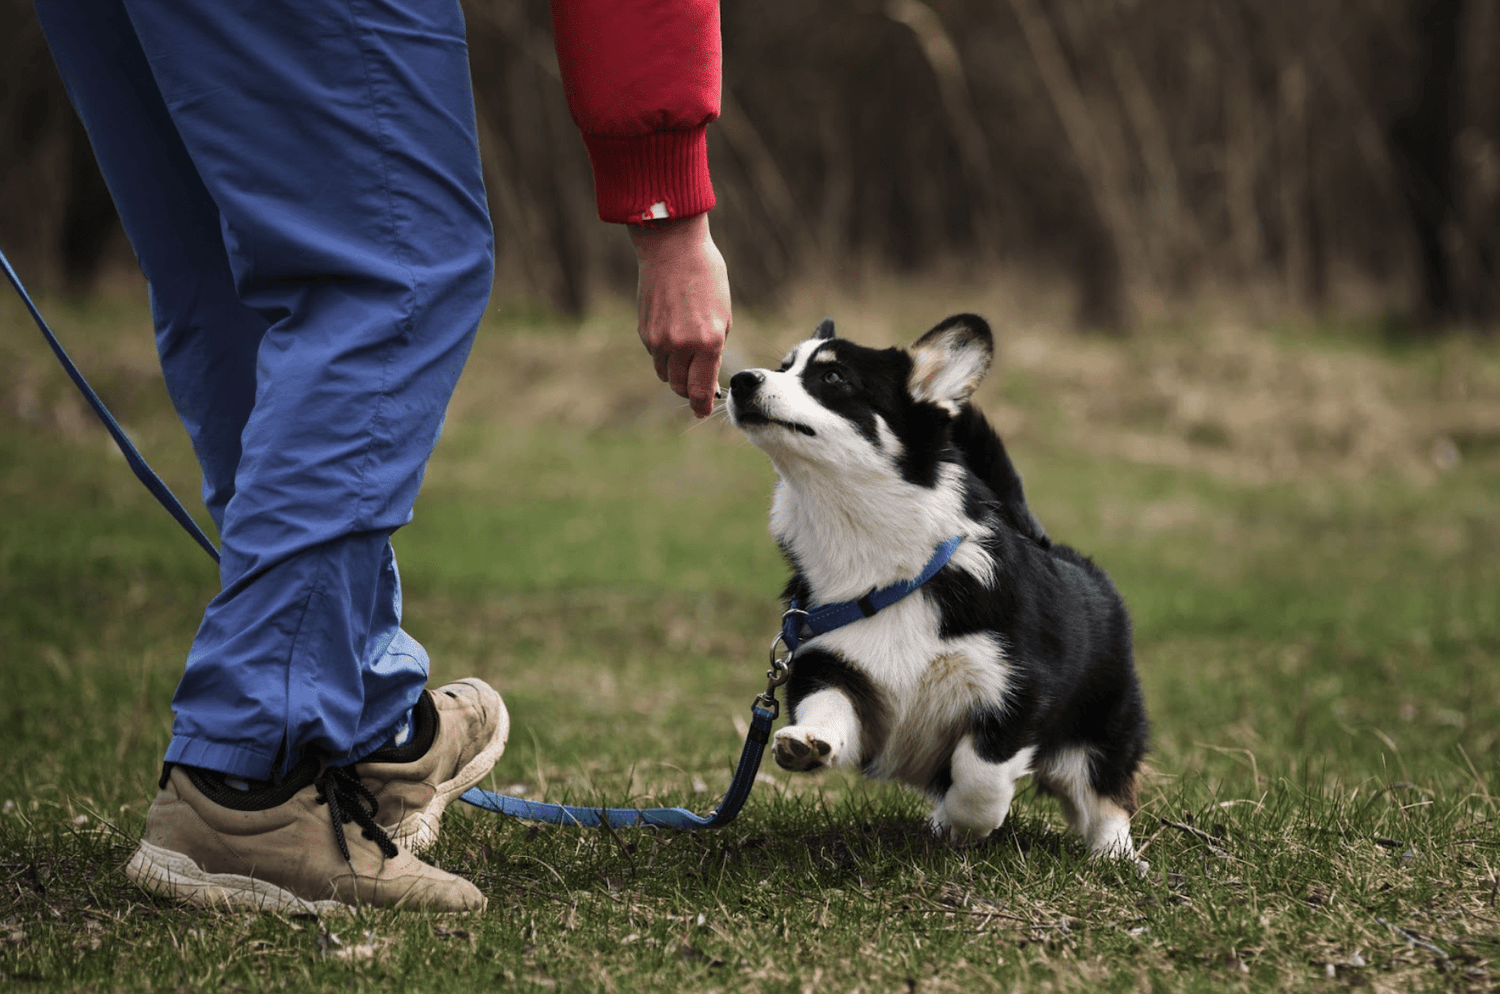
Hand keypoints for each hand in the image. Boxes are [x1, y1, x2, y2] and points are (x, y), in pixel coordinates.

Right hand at [630, 213, 730, 417]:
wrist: (673, 247)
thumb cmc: (706, 275)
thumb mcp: (724, 314)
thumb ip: (715, 346)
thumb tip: (707, 372)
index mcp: (708, 341)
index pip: (701, 388)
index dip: (702, 405)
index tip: (703, 412)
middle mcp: (681, 345)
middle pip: (679, 387)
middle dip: (689, 391)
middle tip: (697, 389)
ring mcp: (659, 339)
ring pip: (665, 374)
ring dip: (675, 373)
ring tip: (686, 359)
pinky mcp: (644, 331)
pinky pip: (655, 355)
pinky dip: (664, 354)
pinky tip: (673, 335)